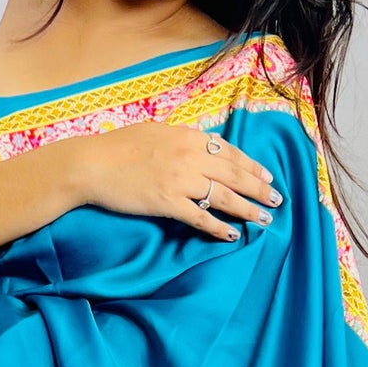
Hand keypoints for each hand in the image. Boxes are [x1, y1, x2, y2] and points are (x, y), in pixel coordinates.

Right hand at [72, 124, 282, 242]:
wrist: (91, 165)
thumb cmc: (118, 147)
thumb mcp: (155, 132)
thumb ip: (180, 138)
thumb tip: (200, 144)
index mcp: (187, 137)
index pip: (227, 151)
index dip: (250, 165)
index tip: (265, 175)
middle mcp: (189, 157)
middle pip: (233, 174)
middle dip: (258, 187)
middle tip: (276, 199)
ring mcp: (180, 181)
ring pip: (223, 196)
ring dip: (248, 208)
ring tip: (265, 218)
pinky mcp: (168, 203)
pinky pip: (200, 217)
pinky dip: (217, 227)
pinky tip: (231, 234)